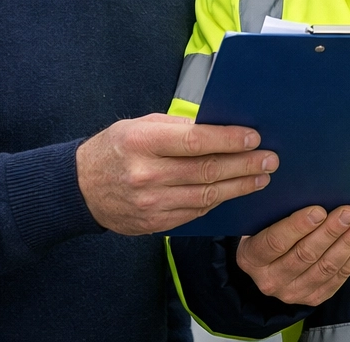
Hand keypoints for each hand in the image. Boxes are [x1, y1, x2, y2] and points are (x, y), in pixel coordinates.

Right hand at [75, 113, 276, 234]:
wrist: (80, 189)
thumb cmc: (115, 149)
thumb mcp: (140, 126)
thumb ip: (177, 128)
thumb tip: (221, 127)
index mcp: (141, 142)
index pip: (194, 141)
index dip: (228, 140)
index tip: (253, 137)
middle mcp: (146, 175)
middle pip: (206, 171)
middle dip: (243, 165)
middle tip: (269, 160)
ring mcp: (150, 203)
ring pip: (205, 196)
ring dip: (238, 187)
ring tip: (261, 178)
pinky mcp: (154, 223)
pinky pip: (195, 213)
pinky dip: (218, 203)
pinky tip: (235, 192)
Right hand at [237, 205, 349, 305]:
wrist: (266, 264)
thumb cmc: (266, 231)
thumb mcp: (261, 221)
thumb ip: (278, 210)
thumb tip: (312, 190)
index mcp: (251, 257)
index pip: (275, 242)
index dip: (298, 226)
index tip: (319, 210)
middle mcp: (270, 280)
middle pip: (304, 255)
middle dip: (330, 232)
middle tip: (348, 212)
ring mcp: (292, 293)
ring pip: (325, 268)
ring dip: (347, 244)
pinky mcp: (312, 298)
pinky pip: (337, 278)